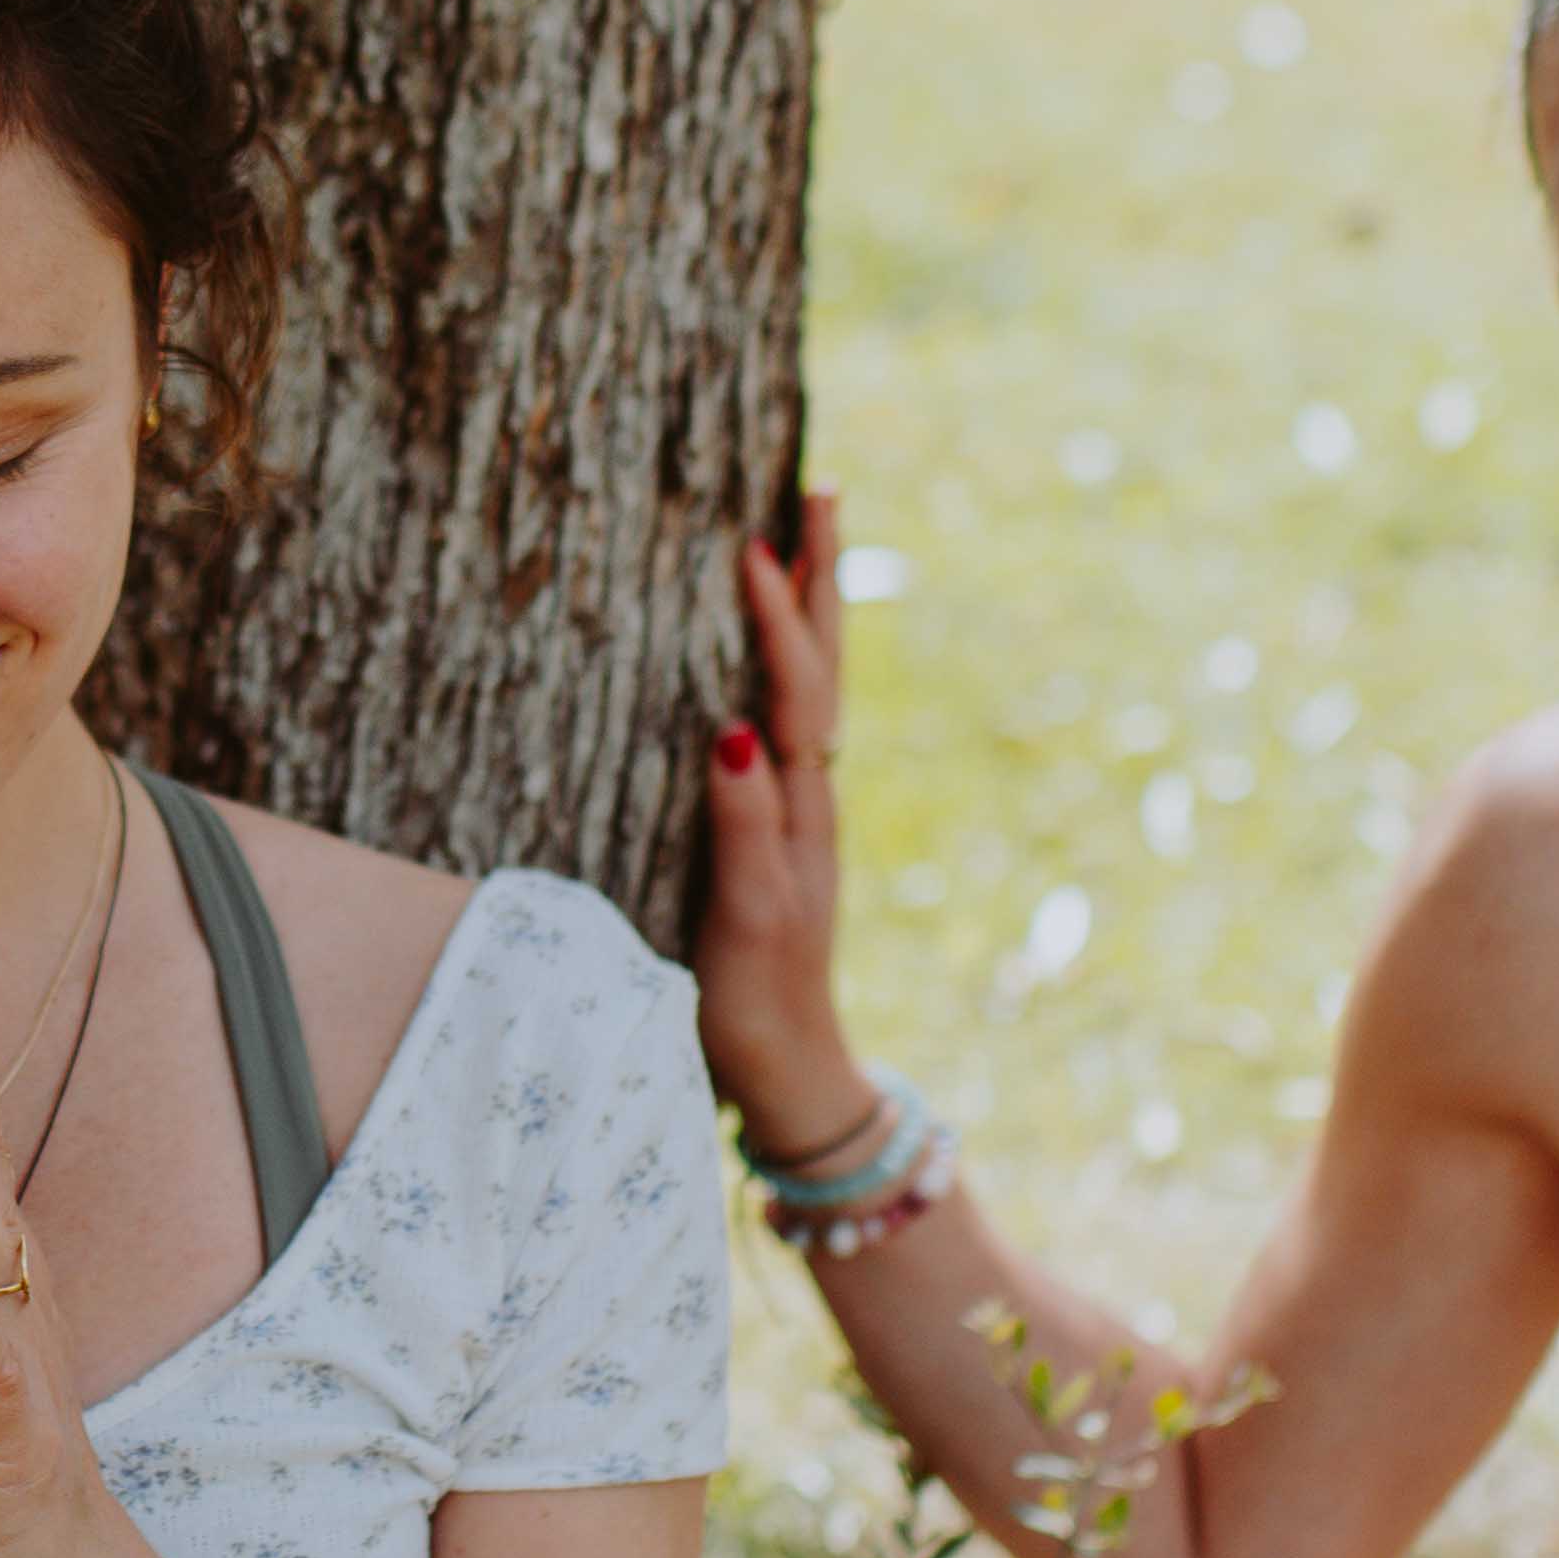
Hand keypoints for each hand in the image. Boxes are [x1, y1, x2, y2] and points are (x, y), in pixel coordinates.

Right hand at [695, 508, 863, 1155]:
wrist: (788, 1066)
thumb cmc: (758, 998)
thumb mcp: (749, 916)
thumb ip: (744, 825)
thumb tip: (735, 727)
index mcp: (802, 807)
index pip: (794, 689)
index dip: (777, 618)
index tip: (755, 542)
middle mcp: (808, 795)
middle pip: (823, 666)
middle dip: (819, 579)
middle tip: (816, 491)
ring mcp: (796, 809)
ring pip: (809, 685)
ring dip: (808, 609)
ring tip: (797, 538)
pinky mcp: (775, 827)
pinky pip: (787, 718)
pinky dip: (783, 664)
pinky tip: (765, 652)